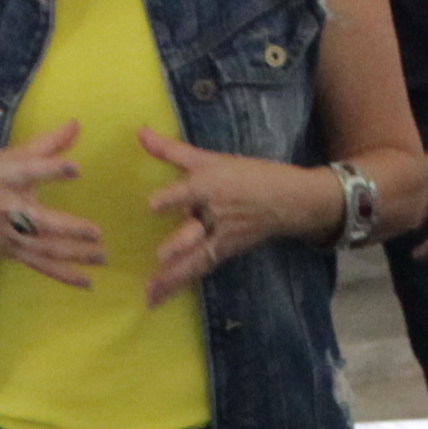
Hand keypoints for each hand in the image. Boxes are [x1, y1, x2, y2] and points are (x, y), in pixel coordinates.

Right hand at [0, 127, 101, 284]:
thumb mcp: (3, 156)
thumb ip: (45, 144)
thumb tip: (77, 124)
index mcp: (5, 176)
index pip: (30, 171)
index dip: (53, 169)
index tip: (76, 169)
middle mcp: (8, 207)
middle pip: (40, 221)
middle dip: (68, 229)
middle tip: (97, 232)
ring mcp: (8, 233)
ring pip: (44, 249)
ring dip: (73, 255)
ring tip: (102, 256)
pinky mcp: (9, 250)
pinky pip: (40, 265)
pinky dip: (63, 276)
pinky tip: (87, 283)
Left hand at [134, 129, 300, 307]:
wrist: (288, 200)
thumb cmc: (246, 175)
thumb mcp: (210, 159)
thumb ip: (171, 150)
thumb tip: (139, 131)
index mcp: (210, 185)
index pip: (188, 192)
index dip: (171, 199)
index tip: (153, 206)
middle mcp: (214, 213)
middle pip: (196, 231)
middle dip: (181, 244)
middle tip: (161, 258)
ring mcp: (221, 236)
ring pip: (195, 259)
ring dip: (173, 278)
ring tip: (151, 295)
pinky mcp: (225, 251)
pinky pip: (199, 269)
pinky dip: (180, 283)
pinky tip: (161, 296)